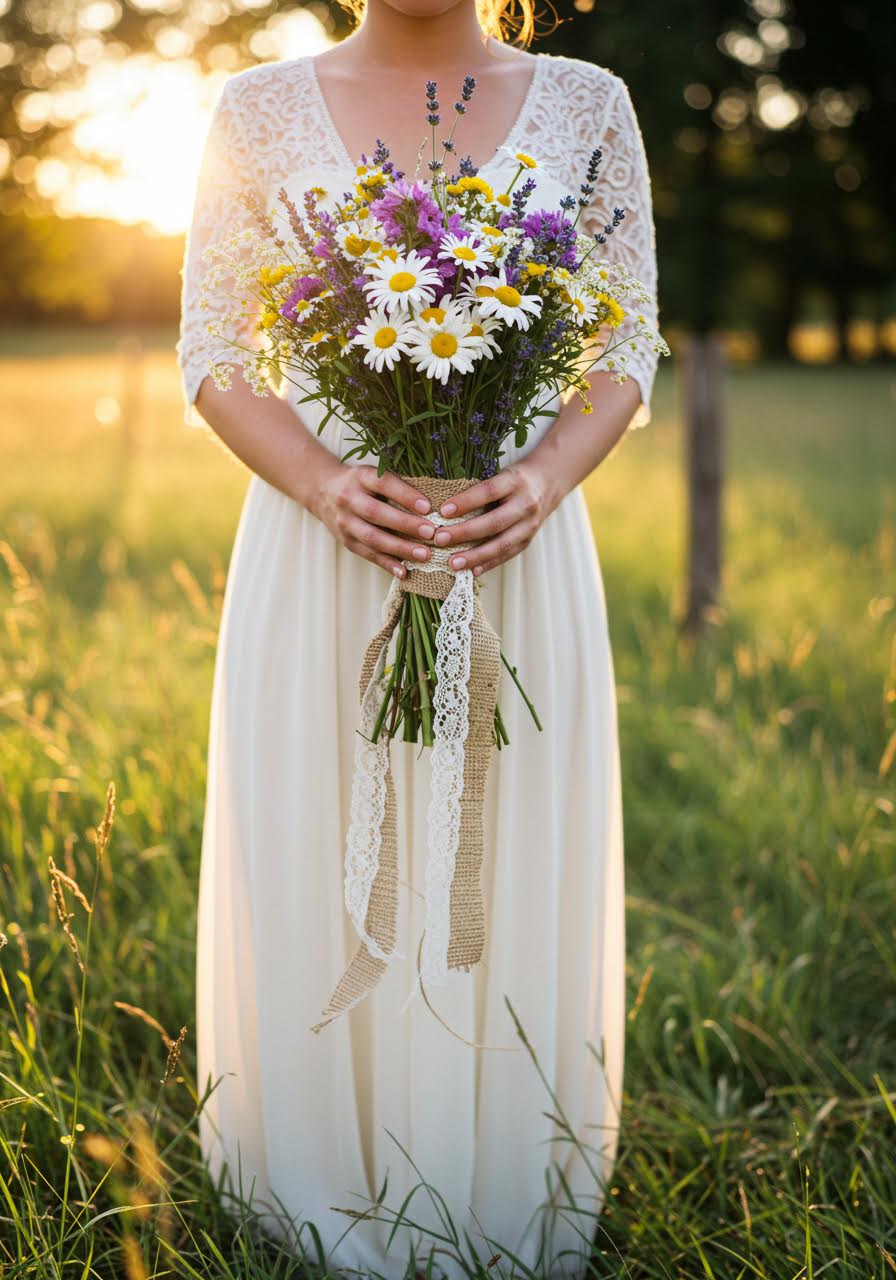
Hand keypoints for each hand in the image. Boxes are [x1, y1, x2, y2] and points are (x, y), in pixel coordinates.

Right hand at [313, 464, 436, 578]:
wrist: (323, 491)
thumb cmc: (360, 483)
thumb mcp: (374, 474)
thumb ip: (396, 486)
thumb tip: (431, 506)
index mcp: (361, 477)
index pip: (384, 484)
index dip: (405, 495)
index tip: (427, 507)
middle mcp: (349, 499)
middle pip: (376, 514)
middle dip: (405, 524)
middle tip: (431, 533)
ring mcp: (345, 522)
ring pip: (372, 538)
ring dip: (400, 548)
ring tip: (424, 554)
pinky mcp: (346, 540)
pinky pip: (368, 554)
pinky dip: (387, 564)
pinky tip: (404, 571)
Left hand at [432, 460, 560, 576]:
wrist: (547, 483)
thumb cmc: (514, 479)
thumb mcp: (500, 475)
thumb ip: (479, 490)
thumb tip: (444, 510)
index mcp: (515, 482)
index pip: (488, 492)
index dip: (466, 502)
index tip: (443, 511)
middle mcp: (525, 504)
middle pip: (494, 522)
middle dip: (465, 532)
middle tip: (440, 539)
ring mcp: (529, 525)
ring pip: (502, 544)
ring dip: (475, 556)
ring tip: (453, 563)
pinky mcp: (528, 540)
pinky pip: (507, 555)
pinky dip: (489, 564)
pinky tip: (472, 571)